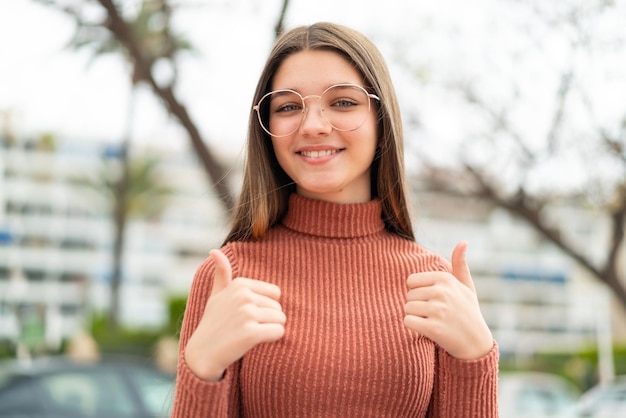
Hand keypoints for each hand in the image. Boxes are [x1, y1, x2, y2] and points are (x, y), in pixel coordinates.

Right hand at [184, 249, 285, 380]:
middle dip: (268, 320)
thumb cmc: (213, 323)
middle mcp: (243, 296)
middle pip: (279, 307)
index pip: (275, 293)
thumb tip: (215, 250)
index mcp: (240, 284)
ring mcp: (246, 314)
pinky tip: (254, 342)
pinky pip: (279, 332)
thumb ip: (221, 274)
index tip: (248, 314)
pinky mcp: (251, 333)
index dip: (266, 307)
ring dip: (270, 330)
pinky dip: (272, 339)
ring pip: (281, 320)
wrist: (202, 354)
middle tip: (247, 327)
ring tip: (250, 334)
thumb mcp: (216, 295)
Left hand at [404, 241, 492, 359]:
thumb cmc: (468, 312)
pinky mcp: (434, 328)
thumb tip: (463, 241)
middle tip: (435, 314)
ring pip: (407, 309)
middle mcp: (442, 291)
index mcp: (445, 278)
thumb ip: (460, 264)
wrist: (476, 343)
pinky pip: (408, 321)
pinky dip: (414, 327)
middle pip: (408, 296)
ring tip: (433, 321)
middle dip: (417, 305)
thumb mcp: (467, 286)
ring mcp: (438, 309)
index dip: (418, 292)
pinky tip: (428, 330)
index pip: (411, 281)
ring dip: (415, 317)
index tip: (433, 300)